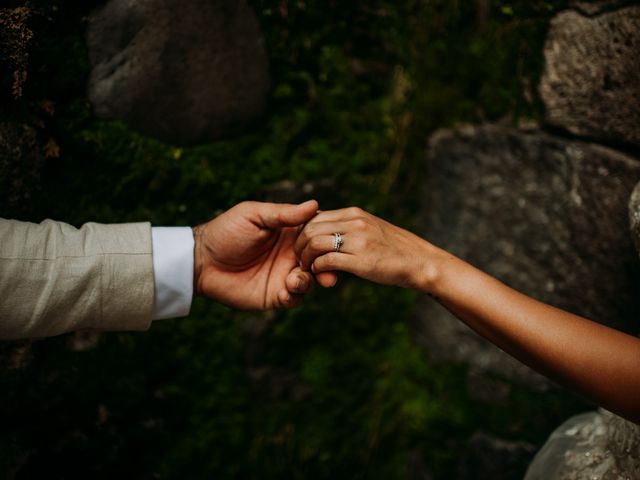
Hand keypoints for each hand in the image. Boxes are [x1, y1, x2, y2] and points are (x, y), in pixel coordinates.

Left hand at [193, 200, 330, 308]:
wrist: (201, 261)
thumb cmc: (226, 232)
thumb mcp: (254, 215)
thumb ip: (283, 213)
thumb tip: (314, 204)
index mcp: (290, 233)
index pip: (318, 234)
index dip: (328, 237)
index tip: (334, 239)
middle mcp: (292, 255)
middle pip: (321, 260)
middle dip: (328, 265)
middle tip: (329, 269)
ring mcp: (285, 276)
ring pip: (311, 280)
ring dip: (312, 280)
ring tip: (298, 278)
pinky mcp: (276, 295)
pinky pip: (295, 298)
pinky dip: (296, 294)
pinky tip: (288, 287)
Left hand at [295, 207, 438, 288]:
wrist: (419, 262)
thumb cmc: (393, 249)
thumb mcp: (370, 228)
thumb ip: (348, 227)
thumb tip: (324, 230)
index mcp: (354, 213)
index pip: (314, 216)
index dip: (302, 232)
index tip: (302, 246)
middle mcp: (355, 222)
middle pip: (310, 228)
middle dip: (299, 245)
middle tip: (300, 259)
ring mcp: (359, 240)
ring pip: (315, 243)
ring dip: (306, 258)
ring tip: (307, 268)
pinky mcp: (362, 260)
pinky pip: (327, 261)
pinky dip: (317, 268)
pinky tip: (320, 273)